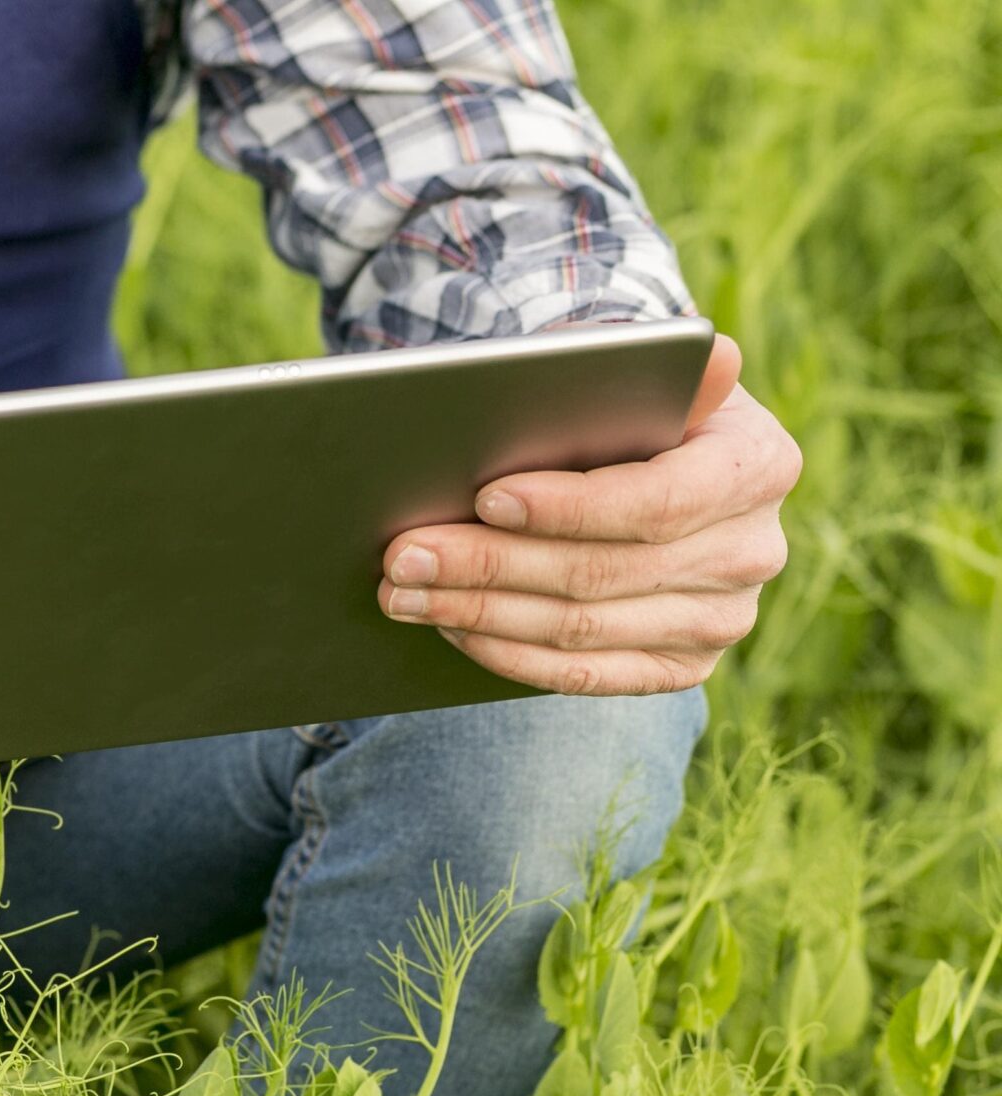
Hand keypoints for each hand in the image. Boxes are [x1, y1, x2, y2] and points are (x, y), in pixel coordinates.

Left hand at [378, 332, 800, 693]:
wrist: (653, 472)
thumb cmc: (630, 412)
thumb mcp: (640, 375)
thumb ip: (650, 365)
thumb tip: (709, 353)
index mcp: (759, 465)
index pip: (657, 501)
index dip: (568, 507)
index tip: (485, 498)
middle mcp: (753, 551)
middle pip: (601, 573)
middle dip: (489, 564)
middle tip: (404, 554)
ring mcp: (722, 619)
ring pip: (581, 629)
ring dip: (478, 612)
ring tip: (402, 591)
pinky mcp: (682, 666)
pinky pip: (585, 676)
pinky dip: (507, 653)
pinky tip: (449, 626)